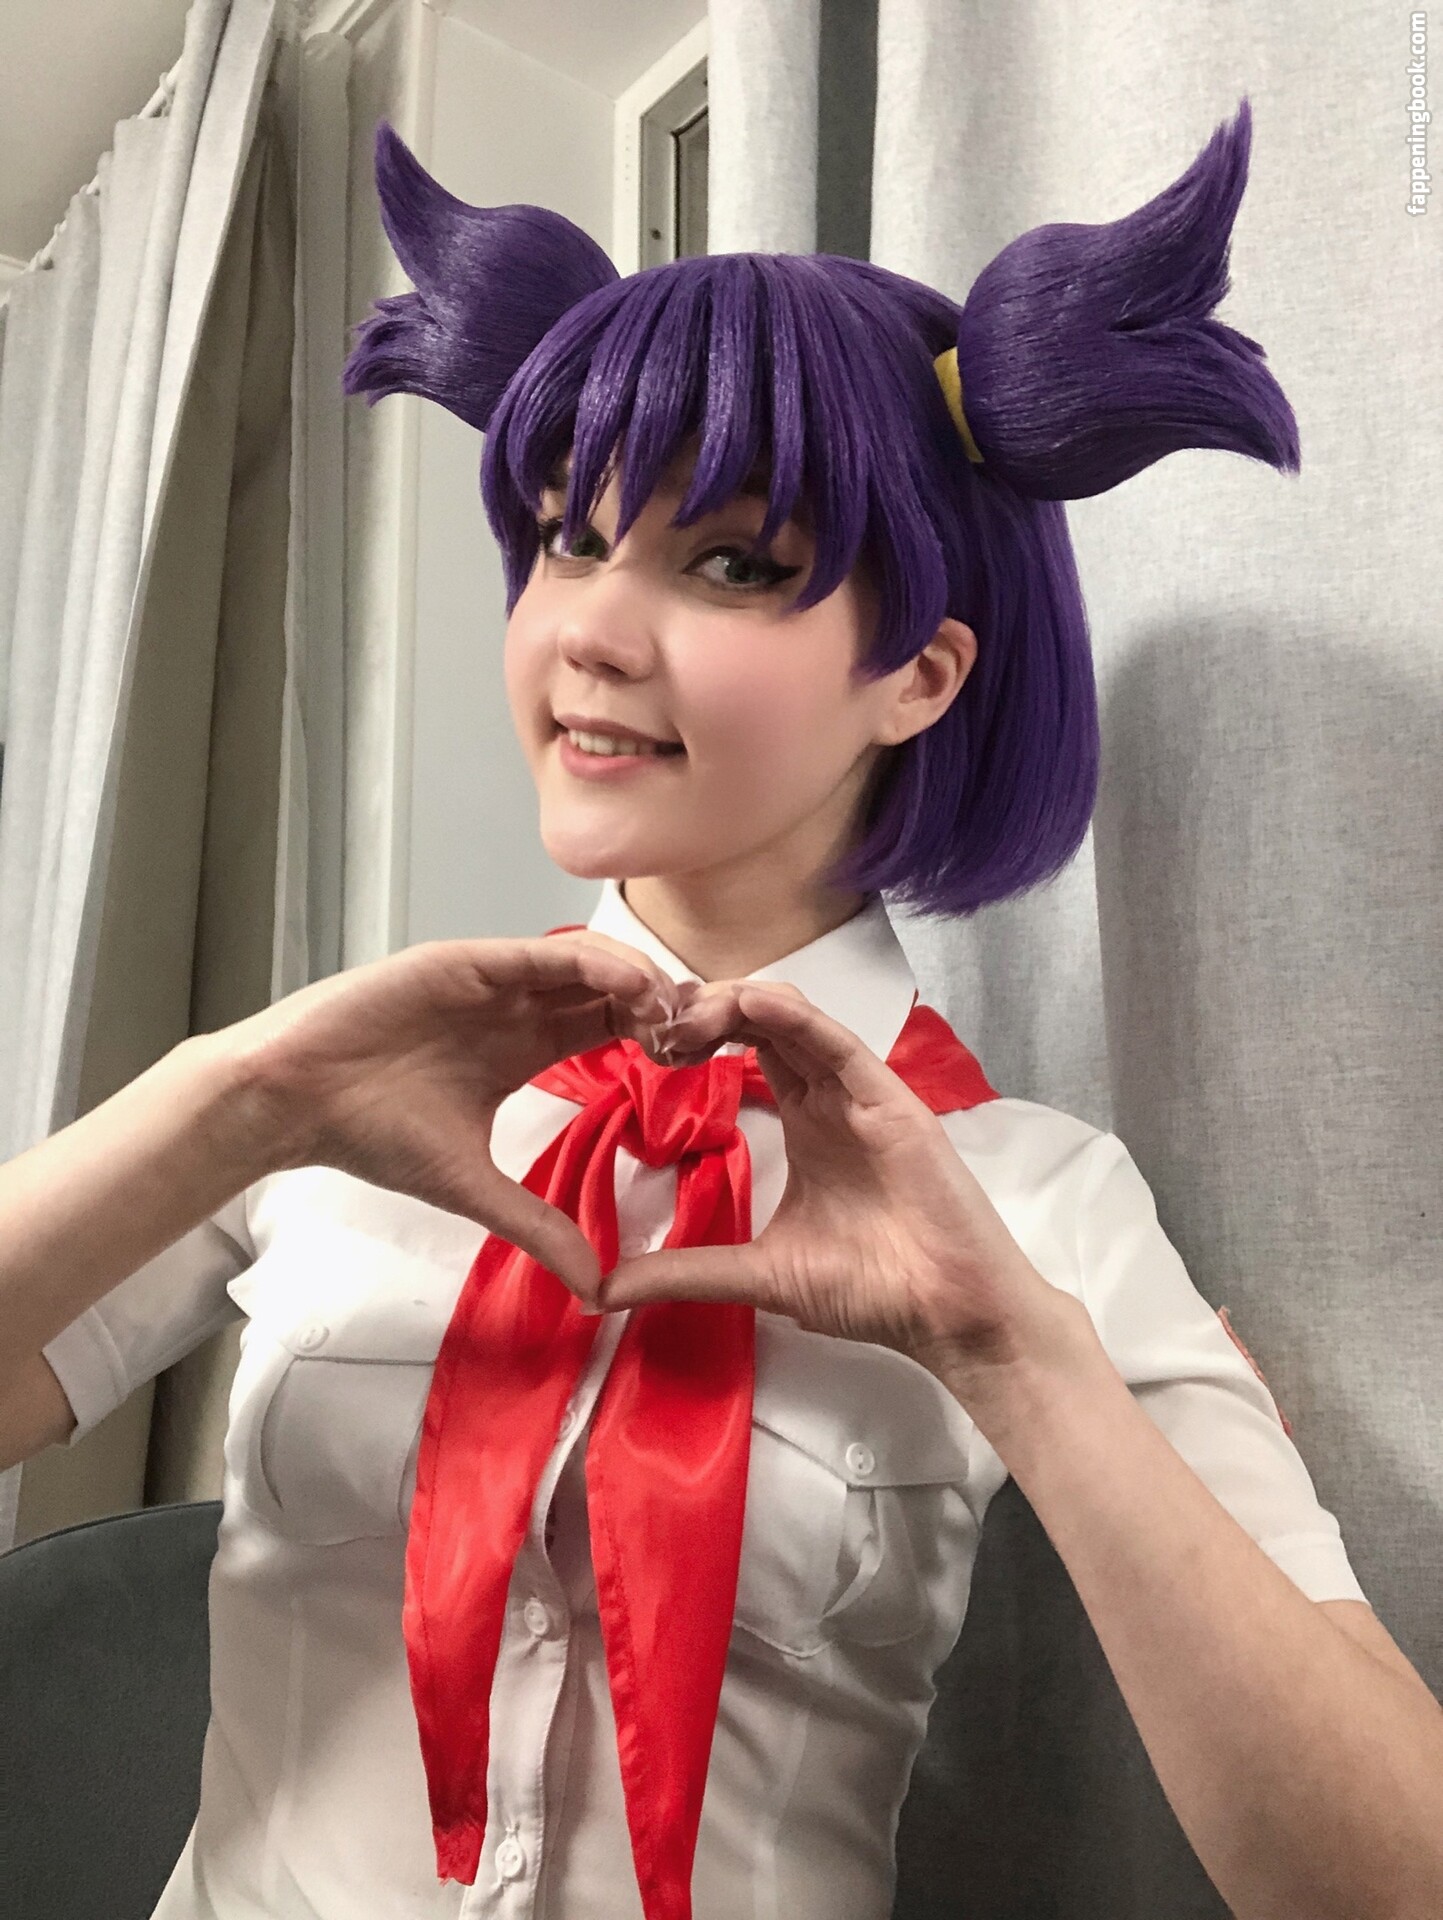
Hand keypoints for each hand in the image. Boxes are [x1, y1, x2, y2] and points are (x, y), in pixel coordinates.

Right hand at [221, 932, 697, 1293]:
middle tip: (713, 1033)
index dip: (658, 1040)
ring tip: (682, 1013)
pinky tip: (634, 987)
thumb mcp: (473, 1187)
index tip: (703, 1067)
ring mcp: (493, 978)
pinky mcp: (467, 960)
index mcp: (522, 1046)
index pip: (610, 1029)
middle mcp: (515, 1006)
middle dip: (664, 1006)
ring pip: (588, 966)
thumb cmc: (368, 1133)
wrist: (294, 1101)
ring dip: (640, 984)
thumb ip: (538, 1227)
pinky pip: (544, 954)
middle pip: (611, 991)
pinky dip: (593, 964)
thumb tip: (594, 1287)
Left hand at [597, 979, 1082, 1379]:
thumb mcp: (758, 1275)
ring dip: (736, 1004)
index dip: (695, 1036)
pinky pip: (837, 1042)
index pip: (744, 1050)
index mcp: (805, 1122)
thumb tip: (603, 1287)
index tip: (643, 1044)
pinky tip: (750, 1002)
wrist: (945, 1316)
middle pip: (761, 1022)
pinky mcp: (891, 1100)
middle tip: (651, 1022)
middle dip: (704, 1010)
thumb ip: (684, 1271)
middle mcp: (830, 1097)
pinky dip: (794, 1018)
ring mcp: (861, 1094)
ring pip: (794, 1019)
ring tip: (683, 1015)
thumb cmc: (871, 1292)